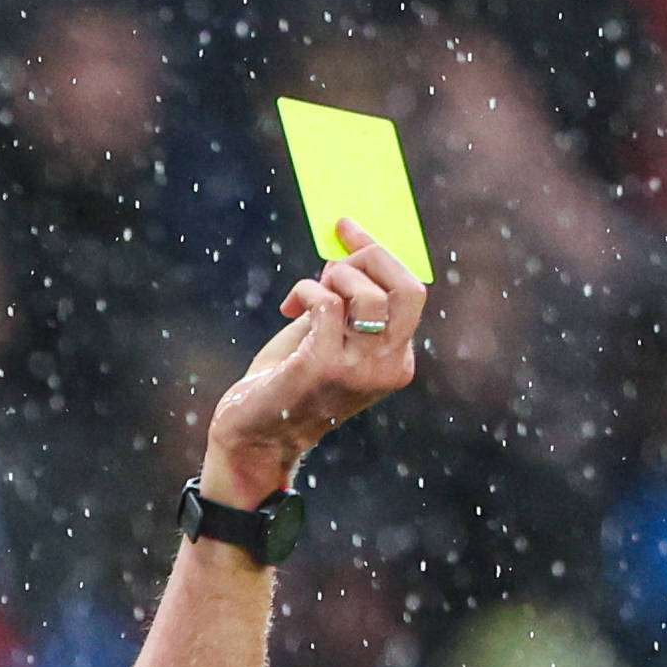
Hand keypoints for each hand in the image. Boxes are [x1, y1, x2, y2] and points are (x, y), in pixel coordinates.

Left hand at [203, 223, 424, 500]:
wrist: (255, 437)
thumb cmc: (288, 382)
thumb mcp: (327, 335)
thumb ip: (345, 298)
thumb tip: (348, 249)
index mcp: (397, 359)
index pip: (411, 291)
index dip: (382, 253)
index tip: (348, 230)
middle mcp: (387, 366)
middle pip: (406, 287)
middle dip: (369, 257)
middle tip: (332, 261)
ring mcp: (358, 370)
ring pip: (366, 293)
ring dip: (331, 278)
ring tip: (307, 295)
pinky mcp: (323, 367)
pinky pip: (325, 303)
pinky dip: (305, 292)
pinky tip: (290, 307)